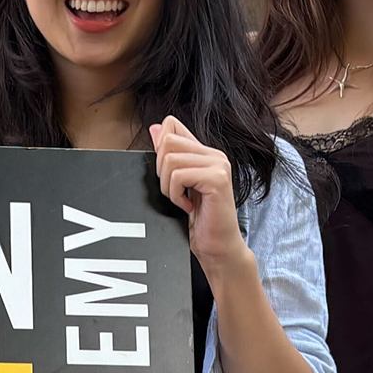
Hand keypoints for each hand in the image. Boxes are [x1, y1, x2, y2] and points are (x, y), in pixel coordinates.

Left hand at [151, 116, 247, 274]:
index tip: (167, 174)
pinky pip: (178, 176)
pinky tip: (188, 206)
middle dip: (161, 171)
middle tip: (175, 191)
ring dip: (168, 186)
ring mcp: (218, 165)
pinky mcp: (217, 178)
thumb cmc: (200, 221)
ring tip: (182, 200)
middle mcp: (214, 155)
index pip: (172, 125)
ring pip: (170, 159)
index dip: (159, 147)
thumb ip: (170, 155)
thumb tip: (155, 128)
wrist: (218, 247)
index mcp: (205, 153)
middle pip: (167, 141)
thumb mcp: (178, 184)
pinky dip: (176, 195)